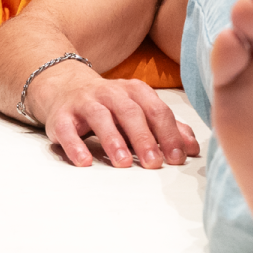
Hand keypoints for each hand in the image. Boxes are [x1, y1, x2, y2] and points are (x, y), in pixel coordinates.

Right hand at [36, 71, 199, 169]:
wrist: (66, 88)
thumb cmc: (111, 106)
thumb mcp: (140, 111)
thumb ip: (166, 127)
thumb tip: (193, 148)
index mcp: (135, 91)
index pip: (156, 110)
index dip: (168, 134)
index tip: (177, 158)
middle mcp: (110, 92)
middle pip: (130, 112)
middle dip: (144, 138)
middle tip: (154, 164)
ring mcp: (84, 102)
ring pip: (100, 117)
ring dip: (113, 140)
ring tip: (124, 163)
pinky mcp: (60, 116)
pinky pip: (66, 129)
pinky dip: (75, 145)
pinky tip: (85, 161)